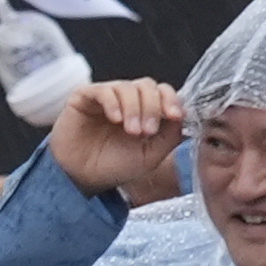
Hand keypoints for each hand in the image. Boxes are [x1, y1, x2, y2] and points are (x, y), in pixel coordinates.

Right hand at [53, 76, 189, 204]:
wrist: (81, 178)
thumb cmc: (115, 166)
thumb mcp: (150, 155)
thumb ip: (170, 135)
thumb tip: (183, 116)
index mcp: (145, 110)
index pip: (163, 92)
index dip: (172, 100)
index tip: (175, 116)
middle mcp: (127, 100)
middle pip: (148, 86)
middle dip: (153, 107)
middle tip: (148, 130)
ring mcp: (107, 96)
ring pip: (128, 87)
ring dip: (135, 108)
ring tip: (132, 131)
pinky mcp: (85, 97)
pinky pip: (103, 90)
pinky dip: (113, 102)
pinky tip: (115, 119)